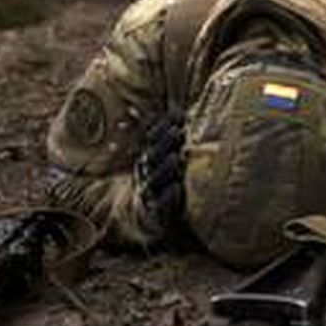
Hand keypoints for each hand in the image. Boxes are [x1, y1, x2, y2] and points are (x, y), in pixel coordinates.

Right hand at [135, 113, 185, 241]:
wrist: (148, 217)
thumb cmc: (161, 182)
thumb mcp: (163, 159)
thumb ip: (170, 137)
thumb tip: (178, 109)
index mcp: (149, 160)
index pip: (152, 141)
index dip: (162, 128)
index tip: (177, 117)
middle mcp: (147, 174)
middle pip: (153, 156)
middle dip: (165, 143)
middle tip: (179, 131)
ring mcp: (151, 193)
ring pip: (155, 179)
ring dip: (166, 167)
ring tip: (177, 157)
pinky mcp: (157, 212)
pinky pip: (161, 204)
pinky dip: (168, 196)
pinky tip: (176, 187)